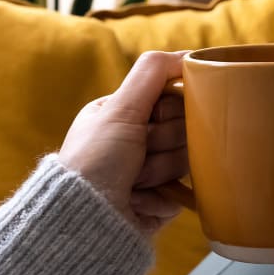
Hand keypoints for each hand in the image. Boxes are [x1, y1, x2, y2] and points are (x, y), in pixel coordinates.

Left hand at [59, 51, 188, 232]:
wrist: (85, 220)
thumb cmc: (94, 161)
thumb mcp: (119, 108)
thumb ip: (152, 73)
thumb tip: (188, 54)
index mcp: (125, 115)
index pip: (175, 100)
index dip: (170, 110)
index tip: (151, 120)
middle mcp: (138, 141)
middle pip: (185, 131)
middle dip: (162, 144)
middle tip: (136, 155)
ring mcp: (151, 172)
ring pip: (187, 162)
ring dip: (159, 172)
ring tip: (132, 183)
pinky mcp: (162, 201)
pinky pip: (185, 193)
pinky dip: (162, 198)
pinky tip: (139, 201)